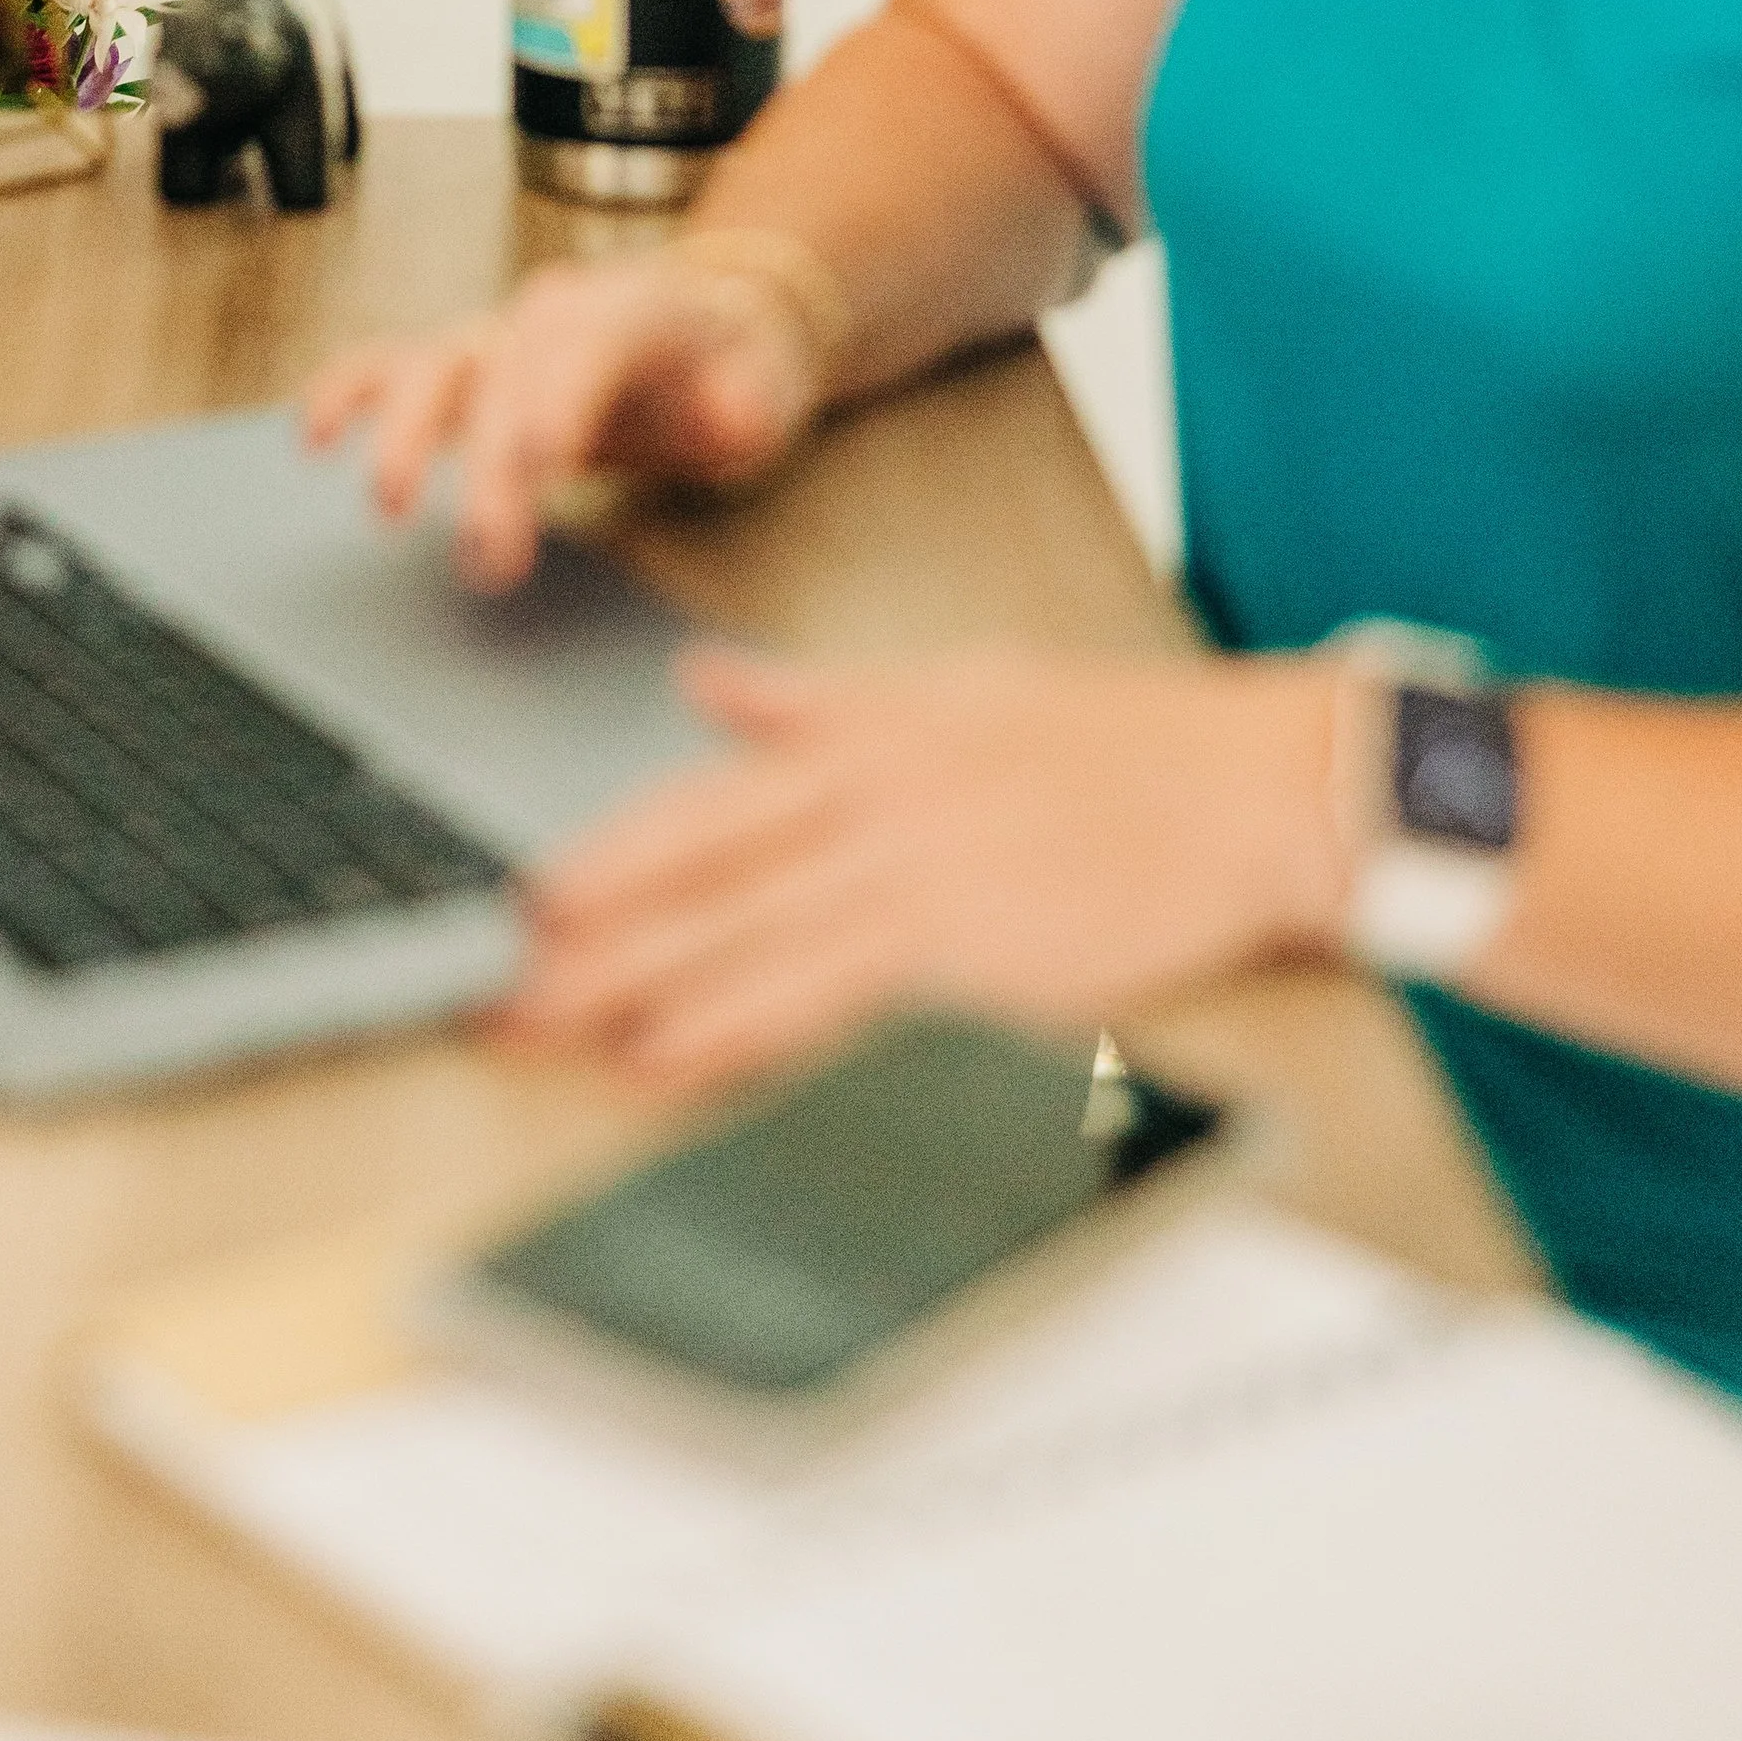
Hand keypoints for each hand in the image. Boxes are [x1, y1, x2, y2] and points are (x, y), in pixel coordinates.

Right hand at [301, 256, 826, 589]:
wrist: (709, 326)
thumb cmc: (733, 369)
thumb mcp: (770, 384)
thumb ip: (753, 400)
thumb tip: (735, 416)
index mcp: (637, 309)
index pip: (590, 345)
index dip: (562, 395)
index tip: (544, 460)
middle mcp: (555, 313)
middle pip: (507, 373)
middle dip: (489, 463)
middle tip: (489, 552)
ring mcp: (503, 335)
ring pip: (437, 365)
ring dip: (407, 433)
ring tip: (388, 504)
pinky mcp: (467, 365)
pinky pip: (393, 364)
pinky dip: (348, 391)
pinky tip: (311, 435)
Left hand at [499, 643, 1349, 1087]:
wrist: (1255, 786)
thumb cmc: (1123, 745)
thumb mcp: (956, 686)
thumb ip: (819, 697)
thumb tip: (709, 682)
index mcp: (865, 732)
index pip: (698, 797)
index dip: (601, 853)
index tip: (518, 898)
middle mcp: (870, 793)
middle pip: (691, 869)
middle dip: (580, 934)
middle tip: (486, 985)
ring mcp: (914, 866)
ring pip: (736, 933)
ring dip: (628, 988)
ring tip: (539, 1032)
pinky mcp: (967, 941)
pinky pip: (820, 992)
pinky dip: (736, 1025)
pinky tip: (669, 1057)